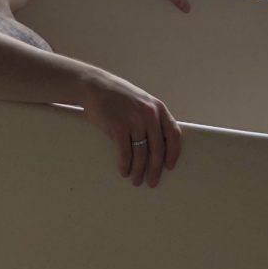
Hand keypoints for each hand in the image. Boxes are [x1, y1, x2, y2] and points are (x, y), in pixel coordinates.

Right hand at [79, 70, 181, 187]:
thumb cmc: (118, 96)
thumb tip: (158, 146)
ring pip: (141, 153)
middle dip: (155, 168)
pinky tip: (124, 171)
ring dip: (139, 170)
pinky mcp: (118, 127)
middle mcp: (149, 114)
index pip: (173, 134)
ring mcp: (134, 120)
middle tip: (152, 182)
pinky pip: (125, 152)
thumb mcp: (142, 102)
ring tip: (136, 180)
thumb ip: (152, 118)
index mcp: (158, 108)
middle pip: (158, 148)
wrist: (94, 86)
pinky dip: (125, 165)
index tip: (169, 166)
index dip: (173, 153)